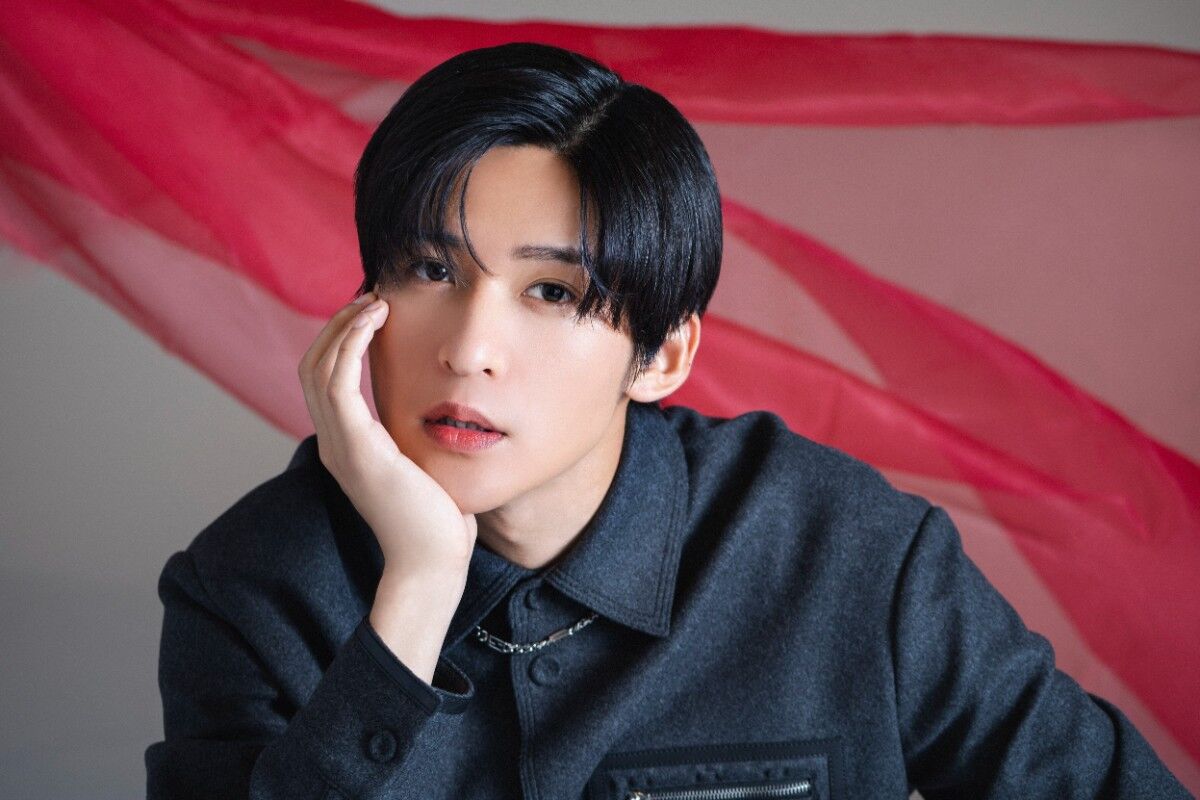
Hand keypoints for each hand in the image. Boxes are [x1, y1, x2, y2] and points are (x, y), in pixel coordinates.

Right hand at [298, 292, 477, 585]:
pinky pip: (337, 384)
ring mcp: (340, 448)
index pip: (324, 381)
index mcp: (345, 448)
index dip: (340, 342)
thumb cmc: (438, 520)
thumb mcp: (420, 467)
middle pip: (312, 368)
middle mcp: (333, 445)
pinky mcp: (358, 450)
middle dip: (337, 326)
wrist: (433, 563)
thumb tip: (434, 410)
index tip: (371, 314)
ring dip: (343, 327)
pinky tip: (374, 322)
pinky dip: (349, 345)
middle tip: (370, 297)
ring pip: (319, 369)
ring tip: (373, 301)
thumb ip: (412, 438)